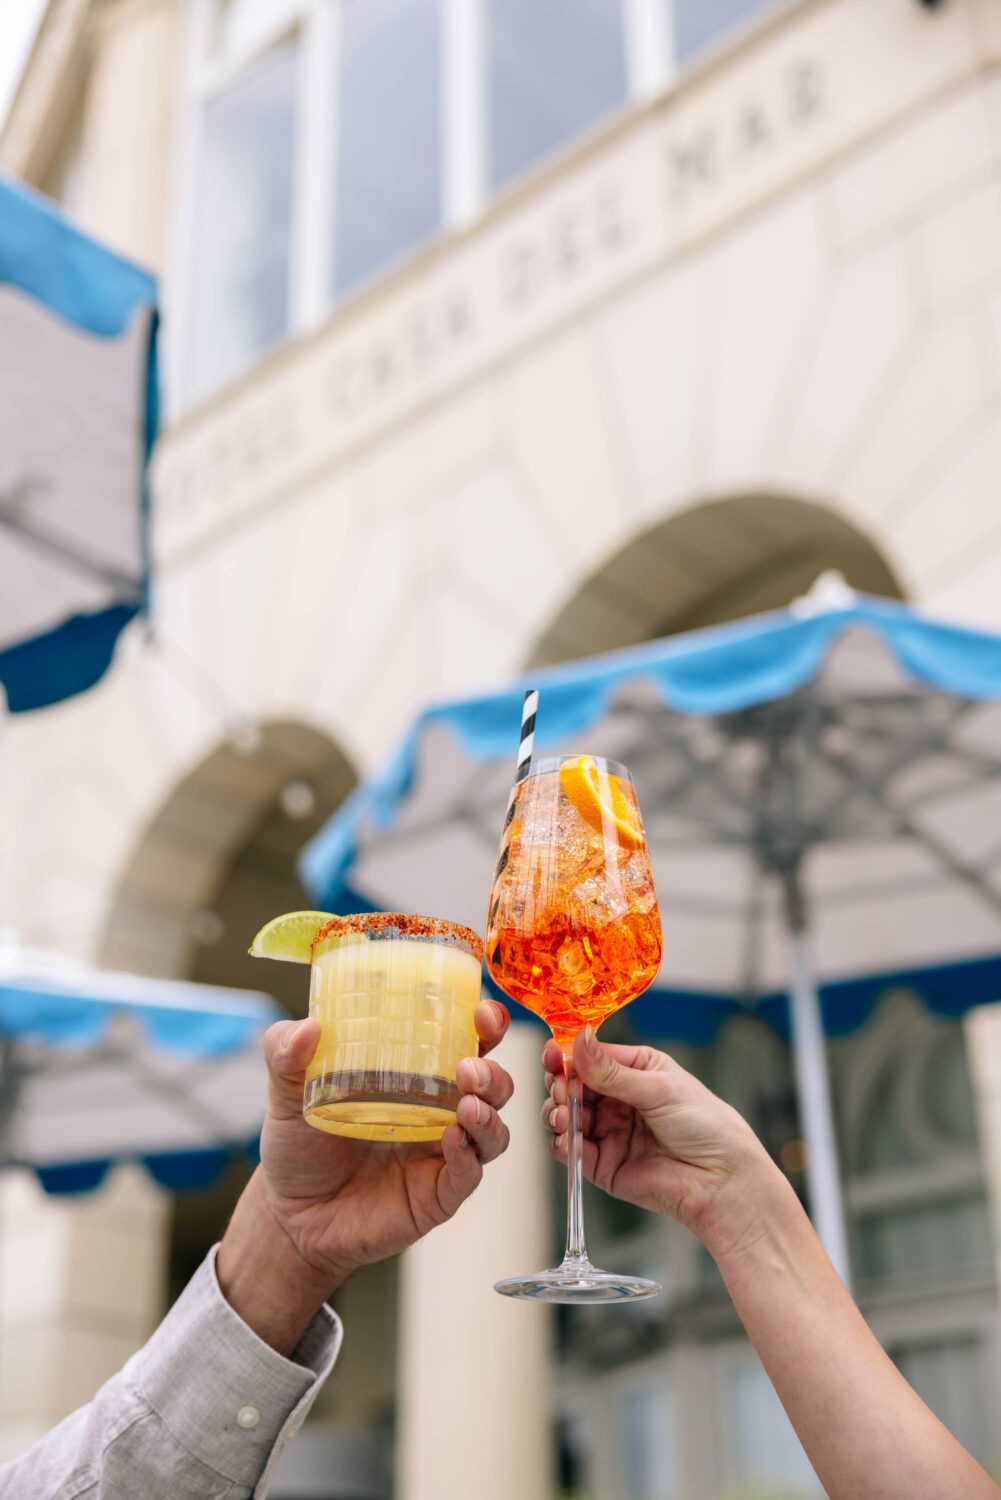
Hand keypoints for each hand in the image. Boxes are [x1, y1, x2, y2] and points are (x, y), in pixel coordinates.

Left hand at [218, 1000, 512, 1352]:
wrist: (287, 1216)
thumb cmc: (299, 1147)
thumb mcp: (286, 1094)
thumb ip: (285, 1055)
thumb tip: (306, 1027)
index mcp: (415, 1077)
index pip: (465, 1042)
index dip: (484, 1024)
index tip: (480, 1011)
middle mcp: (438, 1113)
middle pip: (492, 1085)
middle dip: (493, 1071)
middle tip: (469, 1066)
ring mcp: (440, 1156)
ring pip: (493, 1130)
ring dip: (490, 1112)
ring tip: (467, 1103)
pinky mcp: (436, 1196)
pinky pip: (468, 1174)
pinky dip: (468, 1154)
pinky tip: (452, 1139)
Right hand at [543, 1026, 779, 1256]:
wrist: (721, 1180)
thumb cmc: (705, 1125)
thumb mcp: (659, 1089)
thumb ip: (612, 1072)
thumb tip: (578, 1039)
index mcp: (635, 1070)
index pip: (591, 1057)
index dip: (568, 1055)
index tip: (552, 1054)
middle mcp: (618, 1099)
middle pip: (572, 1085)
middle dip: (559, 1084)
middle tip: (559, 1087)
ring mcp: (609, 1132)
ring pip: (566, 1116)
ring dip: (558, 1112)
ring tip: (565, 1115)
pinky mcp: (603, 1165)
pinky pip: (571, 1151)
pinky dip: (562, 1144)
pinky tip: (567, 1138)